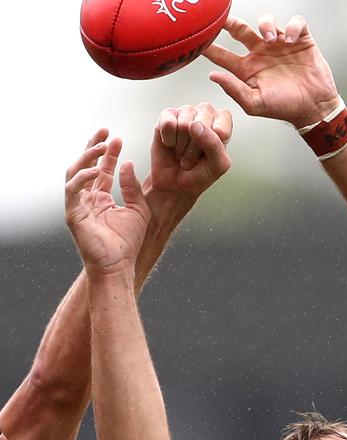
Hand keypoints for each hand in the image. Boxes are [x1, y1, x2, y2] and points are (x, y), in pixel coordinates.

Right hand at [65, 131, 149, 273]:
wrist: (119, 266)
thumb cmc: (128, 243)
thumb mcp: (138, 210)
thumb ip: (133, 188)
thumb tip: (128, 163)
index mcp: (101, 198)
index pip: (102, 169)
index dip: (108, 153)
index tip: (117, 137)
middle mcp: (87, 199)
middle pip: (85, 165)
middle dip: (93, 146)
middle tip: (104, 131)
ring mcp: (78, 206)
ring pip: (75, 173)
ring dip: (87, 157)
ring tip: (101, 146)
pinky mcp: (73, 214)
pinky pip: (72, 190)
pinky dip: (83, 178)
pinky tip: (97, 170)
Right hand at [144, 103, 232, 198]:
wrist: (175, 184)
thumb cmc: (200, 174)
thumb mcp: (217, 166)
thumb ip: (214, 144)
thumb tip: (195, 124)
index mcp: (223, 121)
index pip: (222, 124)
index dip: (215, 144)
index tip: (211, 155)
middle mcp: (205, 112)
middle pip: (202, 123)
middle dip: (196, 148)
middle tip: (194, 157)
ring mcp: (186, 111)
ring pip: (184, 124)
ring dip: (182, 147)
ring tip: (183, 153)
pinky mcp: (167, 115)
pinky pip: (168, 124)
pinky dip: (169, 141)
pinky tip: (171, 144)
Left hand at [204, 15, 339, 126]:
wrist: (314, 108)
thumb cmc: (285, 108)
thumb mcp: (255, 104)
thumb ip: (234, 90)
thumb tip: (214, 76)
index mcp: (248, 69)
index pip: (224, 55)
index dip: (211, 47)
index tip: (200, 40)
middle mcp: (261, 54)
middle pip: (239, 30)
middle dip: (230, 22)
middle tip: (225, 18)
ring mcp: (279, 45)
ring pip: (266, 21)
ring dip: (266, 24)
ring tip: (270, 38)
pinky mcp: (300, 40)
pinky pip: (294, 23)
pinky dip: (292, 27)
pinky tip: (290, 40)